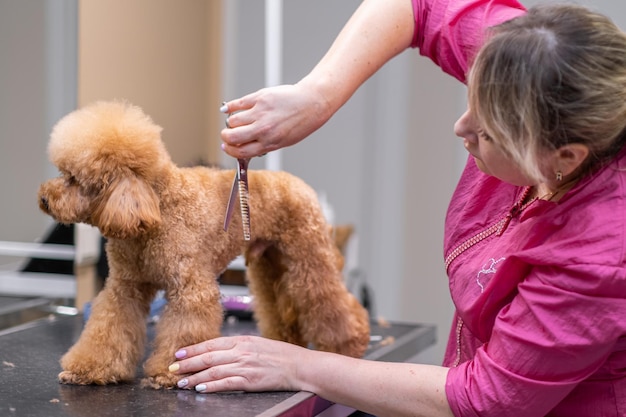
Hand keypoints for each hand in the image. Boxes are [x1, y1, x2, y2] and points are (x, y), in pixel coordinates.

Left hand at [168, 335, 304, 392]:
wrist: (300, 366)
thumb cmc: (282, 355)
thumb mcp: (258, 344)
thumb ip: (240, 347)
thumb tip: (219, 351)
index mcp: (243, 340)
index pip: (212, 344)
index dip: (193, 349)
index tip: (179, 354)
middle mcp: (241, 352)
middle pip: (208, 357)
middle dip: (187, 364)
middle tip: (172, 369)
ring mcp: (245, 366)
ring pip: (213, 371)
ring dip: (194, 377)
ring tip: (181, 382)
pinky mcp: (250, 381)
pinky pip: (226, 384)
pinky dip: (212, 386)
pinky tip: (201, 388)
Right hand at [220, 82, 331, 158]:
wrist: (312, 103)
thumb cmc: (300, 123)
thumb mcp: (284, 141)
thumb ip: (264, 144)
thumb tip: (243, 145)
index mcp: (270, 143)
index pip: (241, 152)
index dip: (230, 150)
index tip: (226, 146)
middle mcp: (264, 130)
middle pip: (232, 137)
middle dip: (225, 137)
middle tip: (227, 134)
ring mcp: (260, 113)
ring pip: (232, 120)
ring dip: (231, 122)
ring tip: (237, 120)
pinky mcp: (260, 98)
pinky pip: (237, 104)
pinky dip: (229, 107)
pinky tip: (227, 109)